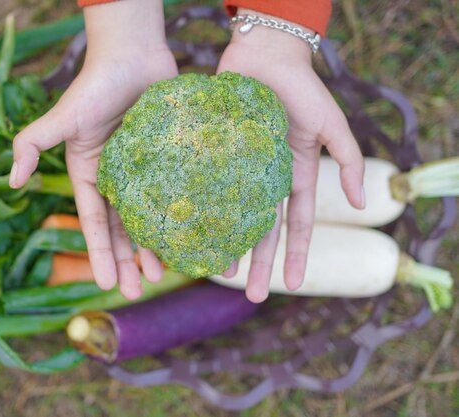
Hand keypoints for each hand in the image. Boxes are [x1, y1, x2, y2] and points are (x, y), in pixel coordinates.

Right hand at [9, 0, 175, 299]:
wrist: (135, 54)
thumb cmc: (96, 84)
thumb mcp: (62, 116)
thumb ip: (32, 143)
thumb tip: (14, 182)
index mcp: (89, 174)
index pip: (94, 223)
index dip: (99, 255)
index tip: (108, 286)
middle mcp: (116, 178)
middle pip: (121, 229)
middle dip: (127, 262)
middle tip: (139, 293)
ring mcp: (144, 171)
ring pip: (148, 218)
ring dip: (152, 248)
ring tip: (163, 276)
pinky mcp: (168, 161)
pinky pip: (174, 195)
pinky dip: (179, 217)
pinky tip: (189, 237)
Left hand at [218, 10, 364, 302]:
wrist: (264, 56)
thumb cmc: (302, 87)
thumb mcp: (334, 124)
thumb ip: (352, 161)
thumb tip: (362, 203)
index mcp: (294, 174)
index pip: (297, 222)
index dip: (296, 252)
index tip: (294, 284)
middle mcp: (265, 179)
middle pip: (262, 229)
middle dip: (260, 263)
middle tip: (252, 296)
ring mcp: (238, 170)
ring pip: (231, 216)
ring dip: (228, 245)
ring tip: (218, 273)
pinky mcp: (212, 157)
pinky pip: (204, 189)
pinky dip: (198, 210)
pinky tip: (188, 232)